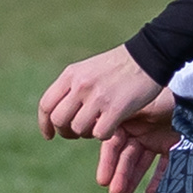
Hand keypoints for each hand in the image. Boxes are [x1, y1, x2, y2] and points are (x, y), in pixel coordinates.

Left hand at [41, 43, 172, 146]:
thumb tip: (58, 115)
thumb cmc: (118, 66)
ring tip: (97, 125)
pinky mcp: (116, 108)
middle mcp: (81, 85)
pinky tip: (112, 126)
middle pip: (59, 120)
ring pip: (78, 129)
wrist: (148, 57)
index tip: (49, 135)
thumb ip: (72, 88)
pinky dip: (104, 134)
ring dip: (86, 133)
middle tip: (76, 133)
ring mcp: (98, 97)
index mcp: (71, 75)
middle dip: (65, 132)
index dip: (44, 124)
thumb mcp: (88, 70)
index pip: (46, 104)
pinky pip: (100, 134)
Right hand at [95, 98, 179, 192]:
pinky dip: (159, 179)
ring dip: (132, 180)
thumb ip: (118, 119)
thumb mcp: (137, 105)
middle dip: (120, 176)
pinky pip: (165, 164)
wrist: (191, 90)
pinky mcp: (175, 143)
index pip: (114, 144)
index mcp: (128, 119)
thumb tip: (91, 130)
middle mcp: (140, 130)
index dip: (108, 162)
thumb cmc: (163, 94)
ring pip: (142, 163)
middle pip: (127, 157)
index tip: (103, 180)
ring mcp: (157, 137)